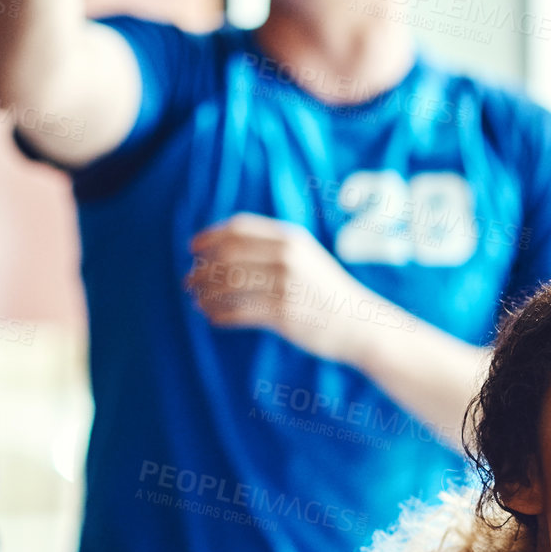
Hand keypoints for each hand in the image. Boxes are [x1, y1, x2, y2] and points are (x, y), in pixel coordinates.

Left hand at [187, 214, 405, 364]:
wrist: (361, 322)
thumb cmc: (326, 291)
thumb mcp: (305, 257)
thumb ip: (271, 247)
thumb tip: (218, 249)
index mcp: (291, 239)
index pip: (237, 229)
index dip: (209, 237)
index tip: (192, 250)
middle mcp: (288, 258)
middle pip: (227, 256)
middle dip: (201, 270)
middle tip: (189, 282)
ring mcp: (286, 286)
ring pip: (228, 285)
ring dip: (205, 294)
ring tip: (198, 302)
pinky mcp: (283, 314)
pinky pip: (237, 313)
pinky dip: (219, 315)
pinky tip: (213, 318)